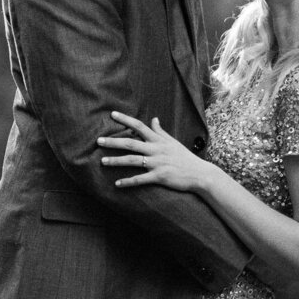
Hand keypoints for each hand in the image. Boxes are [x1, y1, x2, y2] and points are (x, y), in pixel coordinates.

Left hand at [98, 111, 213, 192]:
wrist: (200, 174)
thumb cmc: (185, 158)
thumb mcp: (173, 142)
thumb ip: (160, 131)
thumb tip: (154, 118)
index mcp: (159, 140)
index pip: (140, 126)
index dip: (125, 119)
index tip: (112, 114)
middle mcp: (156, 149)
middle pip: (131, 143)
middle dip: (114, 142)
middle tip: (98, 141)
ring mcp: (157, 163)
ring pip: (133, 160)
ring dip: (116, 161)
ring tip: (102, 162)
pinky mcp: (160, 176)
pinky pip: (141, 179)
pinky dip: (128, 182)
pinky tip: (117, 184)